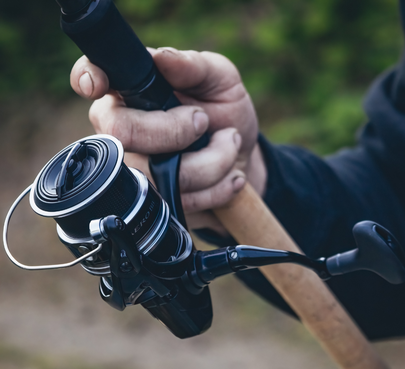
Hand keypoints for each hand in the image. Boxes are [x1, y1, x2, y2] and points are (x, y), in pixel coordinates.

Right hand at [70, 48, 265, 233]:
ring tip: (230, 143)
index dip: (88, 79)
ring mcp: (138, 169)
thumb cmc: (224, 110)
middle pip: (123, 133)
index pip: (91, 80)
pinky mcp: (157, 201)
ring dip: (213, 161)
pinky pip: (182, 201)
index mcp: (131, 91)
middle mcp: (124, 131)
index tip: (98, 84)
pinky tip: (230, 174)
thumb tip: (161, 58)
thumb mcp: (220, 79)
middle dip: (175, 130)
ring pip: (158, 175)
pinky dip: (219, 187)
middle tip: (204, 121)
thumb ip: (193, 67)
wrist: (243, 157)